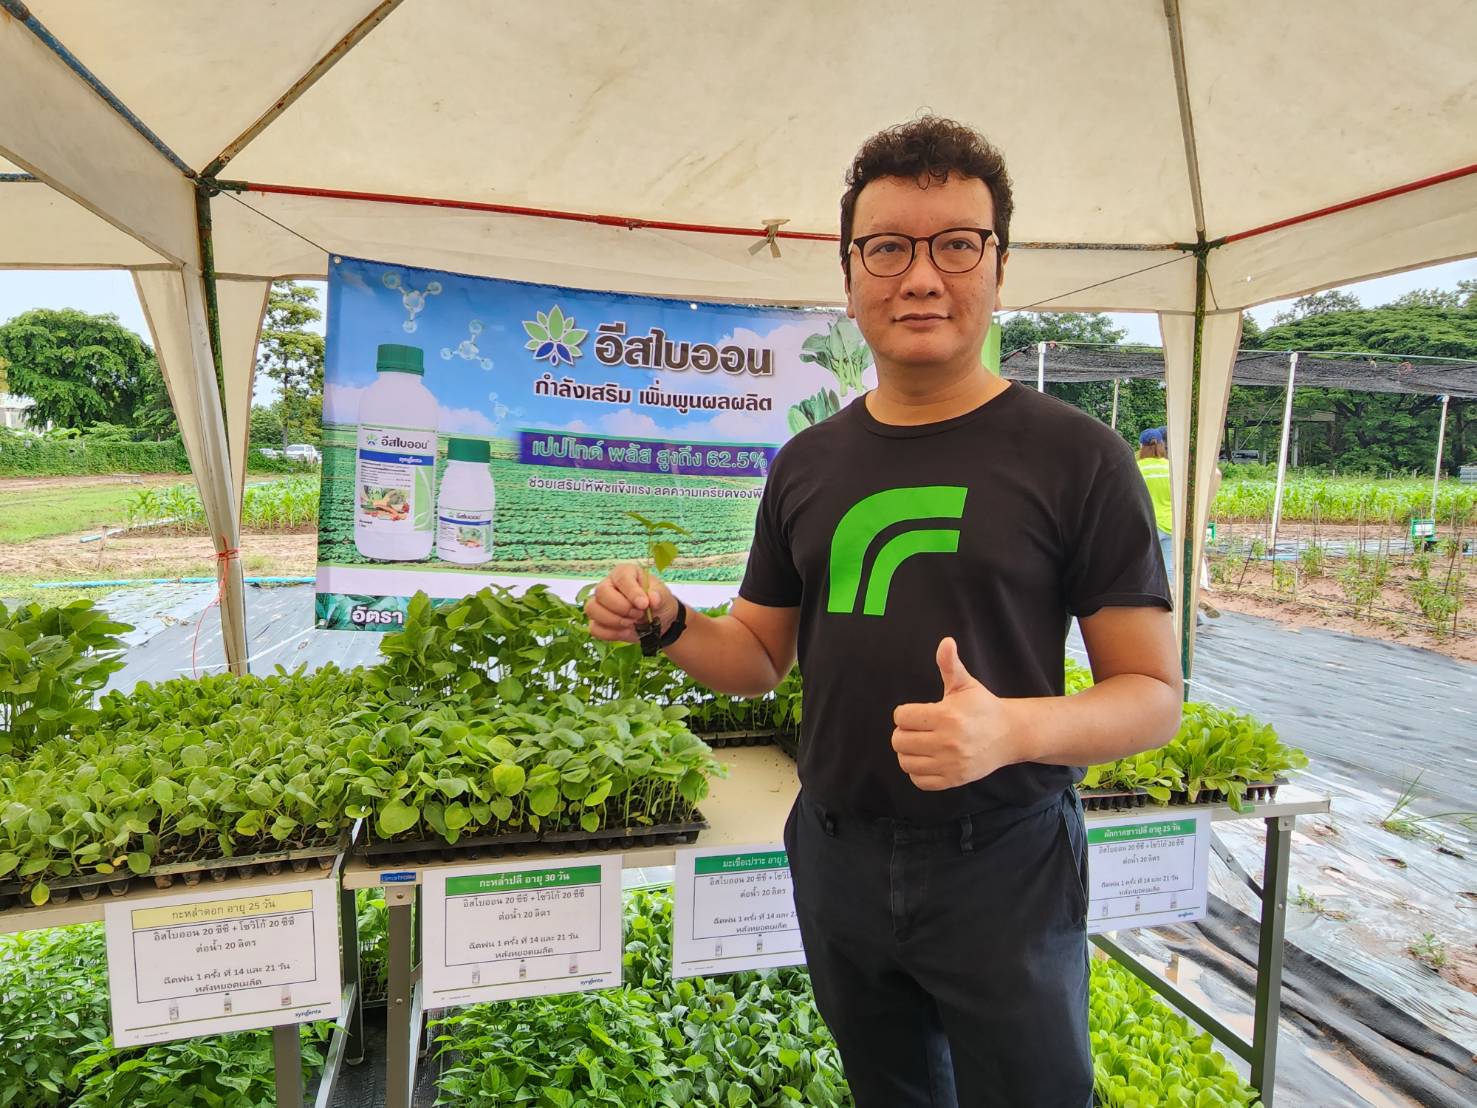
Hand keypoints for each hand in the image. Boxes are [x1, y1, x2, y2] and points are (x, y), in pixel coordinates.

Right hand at [585, 563, 677, 643]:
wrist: (657, 620)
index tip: (644, 604)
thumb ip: (659, 596)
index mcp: (625, 573)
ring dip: (614, 620)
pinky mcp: (598, 621)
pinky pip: (594, 628)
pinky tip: (625, 632)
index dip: (631, 592)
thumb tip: (653, 599)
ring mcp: (600, 603)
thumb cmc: (657, 601)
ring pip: (592, 609)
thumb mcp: (664, 596)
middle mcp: (608, 584)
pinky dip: (610, 633)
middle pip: (601, 592)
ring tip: (632, 623)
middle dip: (622, 608)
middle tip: (638, 614)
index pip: (621, 577)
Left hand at [891, 638, 1018, 790]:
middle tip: (918, 728)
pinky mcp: (953, 780)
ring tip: (921, 743)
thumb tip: (946, 642)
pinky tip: (928, 759)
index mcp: (947, 716)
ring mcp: (950, 764)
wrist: (1010, 734)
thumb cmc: (982, 707)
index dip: (905, 713)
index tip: (918, 713)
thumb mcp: (966, 684)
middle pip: (898, 741)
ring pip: (905, 762)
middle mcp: (948, 742)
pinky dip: (918, 772)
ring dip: (909, 753)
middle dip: (904, 732)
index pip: (901, 717)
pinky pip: (919, 781)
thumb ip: (950, 664)